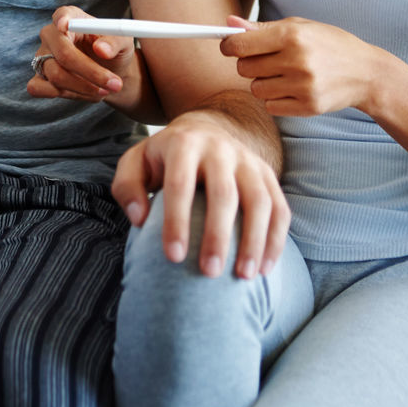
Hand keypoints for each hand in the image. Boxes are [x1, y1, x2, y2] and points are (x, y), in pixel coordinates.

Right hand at [26, 6, 139, 102]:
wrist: (109, 72)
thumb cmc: (113, 50)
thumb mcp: (123, 43)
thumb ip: (114, 43)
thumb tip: (101, 49)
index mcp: (73, 18)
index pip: (63, 14)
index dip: (62, 19)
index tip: (65, 25)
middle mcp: (52, 35)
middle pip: (63, 53)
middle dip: (90, 72)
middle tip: (114, 83)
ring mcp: (42, 57)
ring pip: (56, 75)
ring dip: (85, 87)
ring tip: (104, 90)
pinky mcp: (38, 78)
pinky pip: (39, 88)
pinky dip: (67, 94)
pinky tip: (83, 93)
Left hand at [111, 110, 289, 278]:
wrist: (206, 129)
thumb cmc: (165, 158)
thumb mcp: (137, 162)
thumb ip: (127, 187)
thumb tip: (140, 218)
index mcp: (184, 143)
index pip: (180, 184)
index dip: (177, 221)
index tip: (173, 257)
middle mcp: (220, 148)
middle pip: (224, 193)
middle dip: (217, 235)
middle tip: (208, 273)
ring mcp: (248, 160)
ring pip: (259, 200)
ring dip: (254, 240)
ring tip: (244, 276)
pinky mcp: (268, 174)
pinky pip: (280, 208)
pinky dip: (276, 239)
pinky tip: (264, 269)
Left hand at [221, 15, 382, 115]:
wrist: (366, 73)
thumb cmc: (330, 44)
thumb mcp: (300, 26)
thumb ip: (262, 28)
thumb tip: (229, 23)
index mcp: (291, 35)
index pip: (240, 44)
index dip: (228, 45)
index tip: (229, 46)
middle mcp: (296, 60)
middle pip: (243, 68)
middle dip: (248, 64)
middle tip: (266, 60)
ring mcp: (302, 86)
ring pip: (255, 89)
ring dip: (262, 82)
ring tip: (283, 74)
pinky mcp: (307, 107)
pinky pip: (270, 106)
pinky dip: (275, 99)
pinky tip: (292, 89)